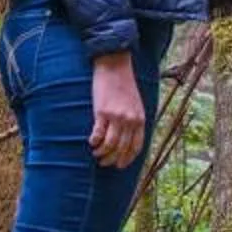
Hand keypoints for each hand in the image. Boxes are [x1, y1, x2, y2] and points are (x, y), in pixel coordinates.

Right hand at [89, 52, 146, 167]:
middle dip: (113, 159)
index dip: (127, 158)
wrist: (114, 66)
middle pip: (122, 148)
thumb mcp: (135, 103)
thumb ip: (133, 119)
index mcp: (140, 119)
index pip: (136, 146)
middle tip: (104, 163)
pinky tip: (91, 143)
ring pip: (110, 144)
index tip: (120, 165)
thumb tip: (127, 136)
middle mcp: (130, 120)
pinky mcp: (102, 112)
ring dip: (102, 153)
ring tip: (96, 155)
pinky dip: (94, 142)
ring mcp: (117, 117)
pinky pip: (98, 134)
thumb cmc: (124, 84)